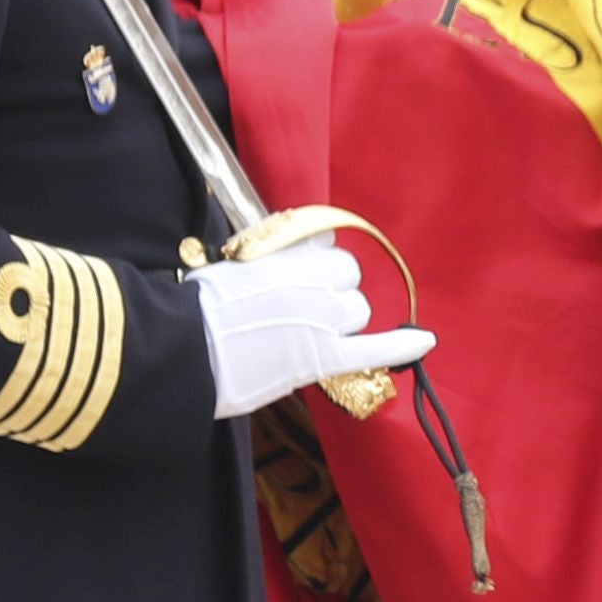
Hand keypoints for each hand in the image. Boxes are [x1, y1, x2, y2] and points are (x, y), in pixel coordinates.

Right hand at [195, 237, 437, 421]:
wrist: (177, 348)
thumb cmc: (192, 309)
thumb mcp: (230, 264)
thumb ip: (269, 255)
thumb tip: (298, 243)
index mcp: (286, 255)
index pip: (329, 248)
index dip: (321, 268)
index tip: (307, 279)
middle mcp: (310, 281)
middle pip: (349, 279)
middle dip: (335, 295)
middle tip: (304, 314)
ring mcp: (319, 320)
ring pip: (358, 312)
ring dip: (345, 323)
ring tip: (311, 338)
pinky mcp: (320, 358)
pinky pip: (373, 349)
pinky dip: (401, 346)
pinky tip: (424, 341)